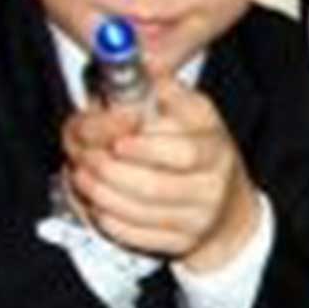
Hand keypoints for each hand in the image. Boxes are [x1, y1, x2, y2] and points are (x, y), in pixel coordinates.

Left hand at [63, 81, 258, 270]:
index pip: (183, 152)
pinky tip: (96, 200)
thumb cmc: (196, 148)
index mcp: (214, 145)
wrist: (226, 209)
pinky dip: (107, 216)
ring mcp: (197, 218)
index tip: (117, 141)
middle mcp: (212, 184)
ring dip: (100, 193)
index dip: (144, 149)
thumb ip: (161, 90)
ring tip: (82, 174)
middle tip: (83, 158)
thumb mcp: (189, 112)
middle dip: (108, 171)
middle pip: (153, 187)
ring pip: (138, 212)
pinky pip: (134, 234)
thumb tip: (137, 64)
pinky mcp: (181, 244)